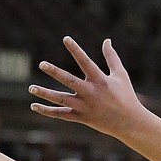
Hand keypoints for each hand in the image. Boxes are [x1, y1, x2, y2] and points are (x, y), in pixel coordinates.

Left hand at [27, 37, 145, 138]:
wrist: (129, 122)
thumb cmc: (126, 96)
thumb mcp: (121, 74)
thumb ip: (112, 57)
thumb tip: (106, 40)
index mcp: (100, 80)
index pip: (85, 61)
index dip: (76, 49)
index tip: (66, 38)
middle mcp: (91, 93)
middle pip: (70, 81)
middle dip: (55, 72)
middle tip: (42, 64)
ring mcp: (85, 106)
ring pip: (61, 100)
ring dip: (46, 94)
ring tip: (31, 88)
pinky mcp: (82, 118)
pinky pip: (61, 115)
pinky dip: (47, 111)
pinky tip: (34, 106)